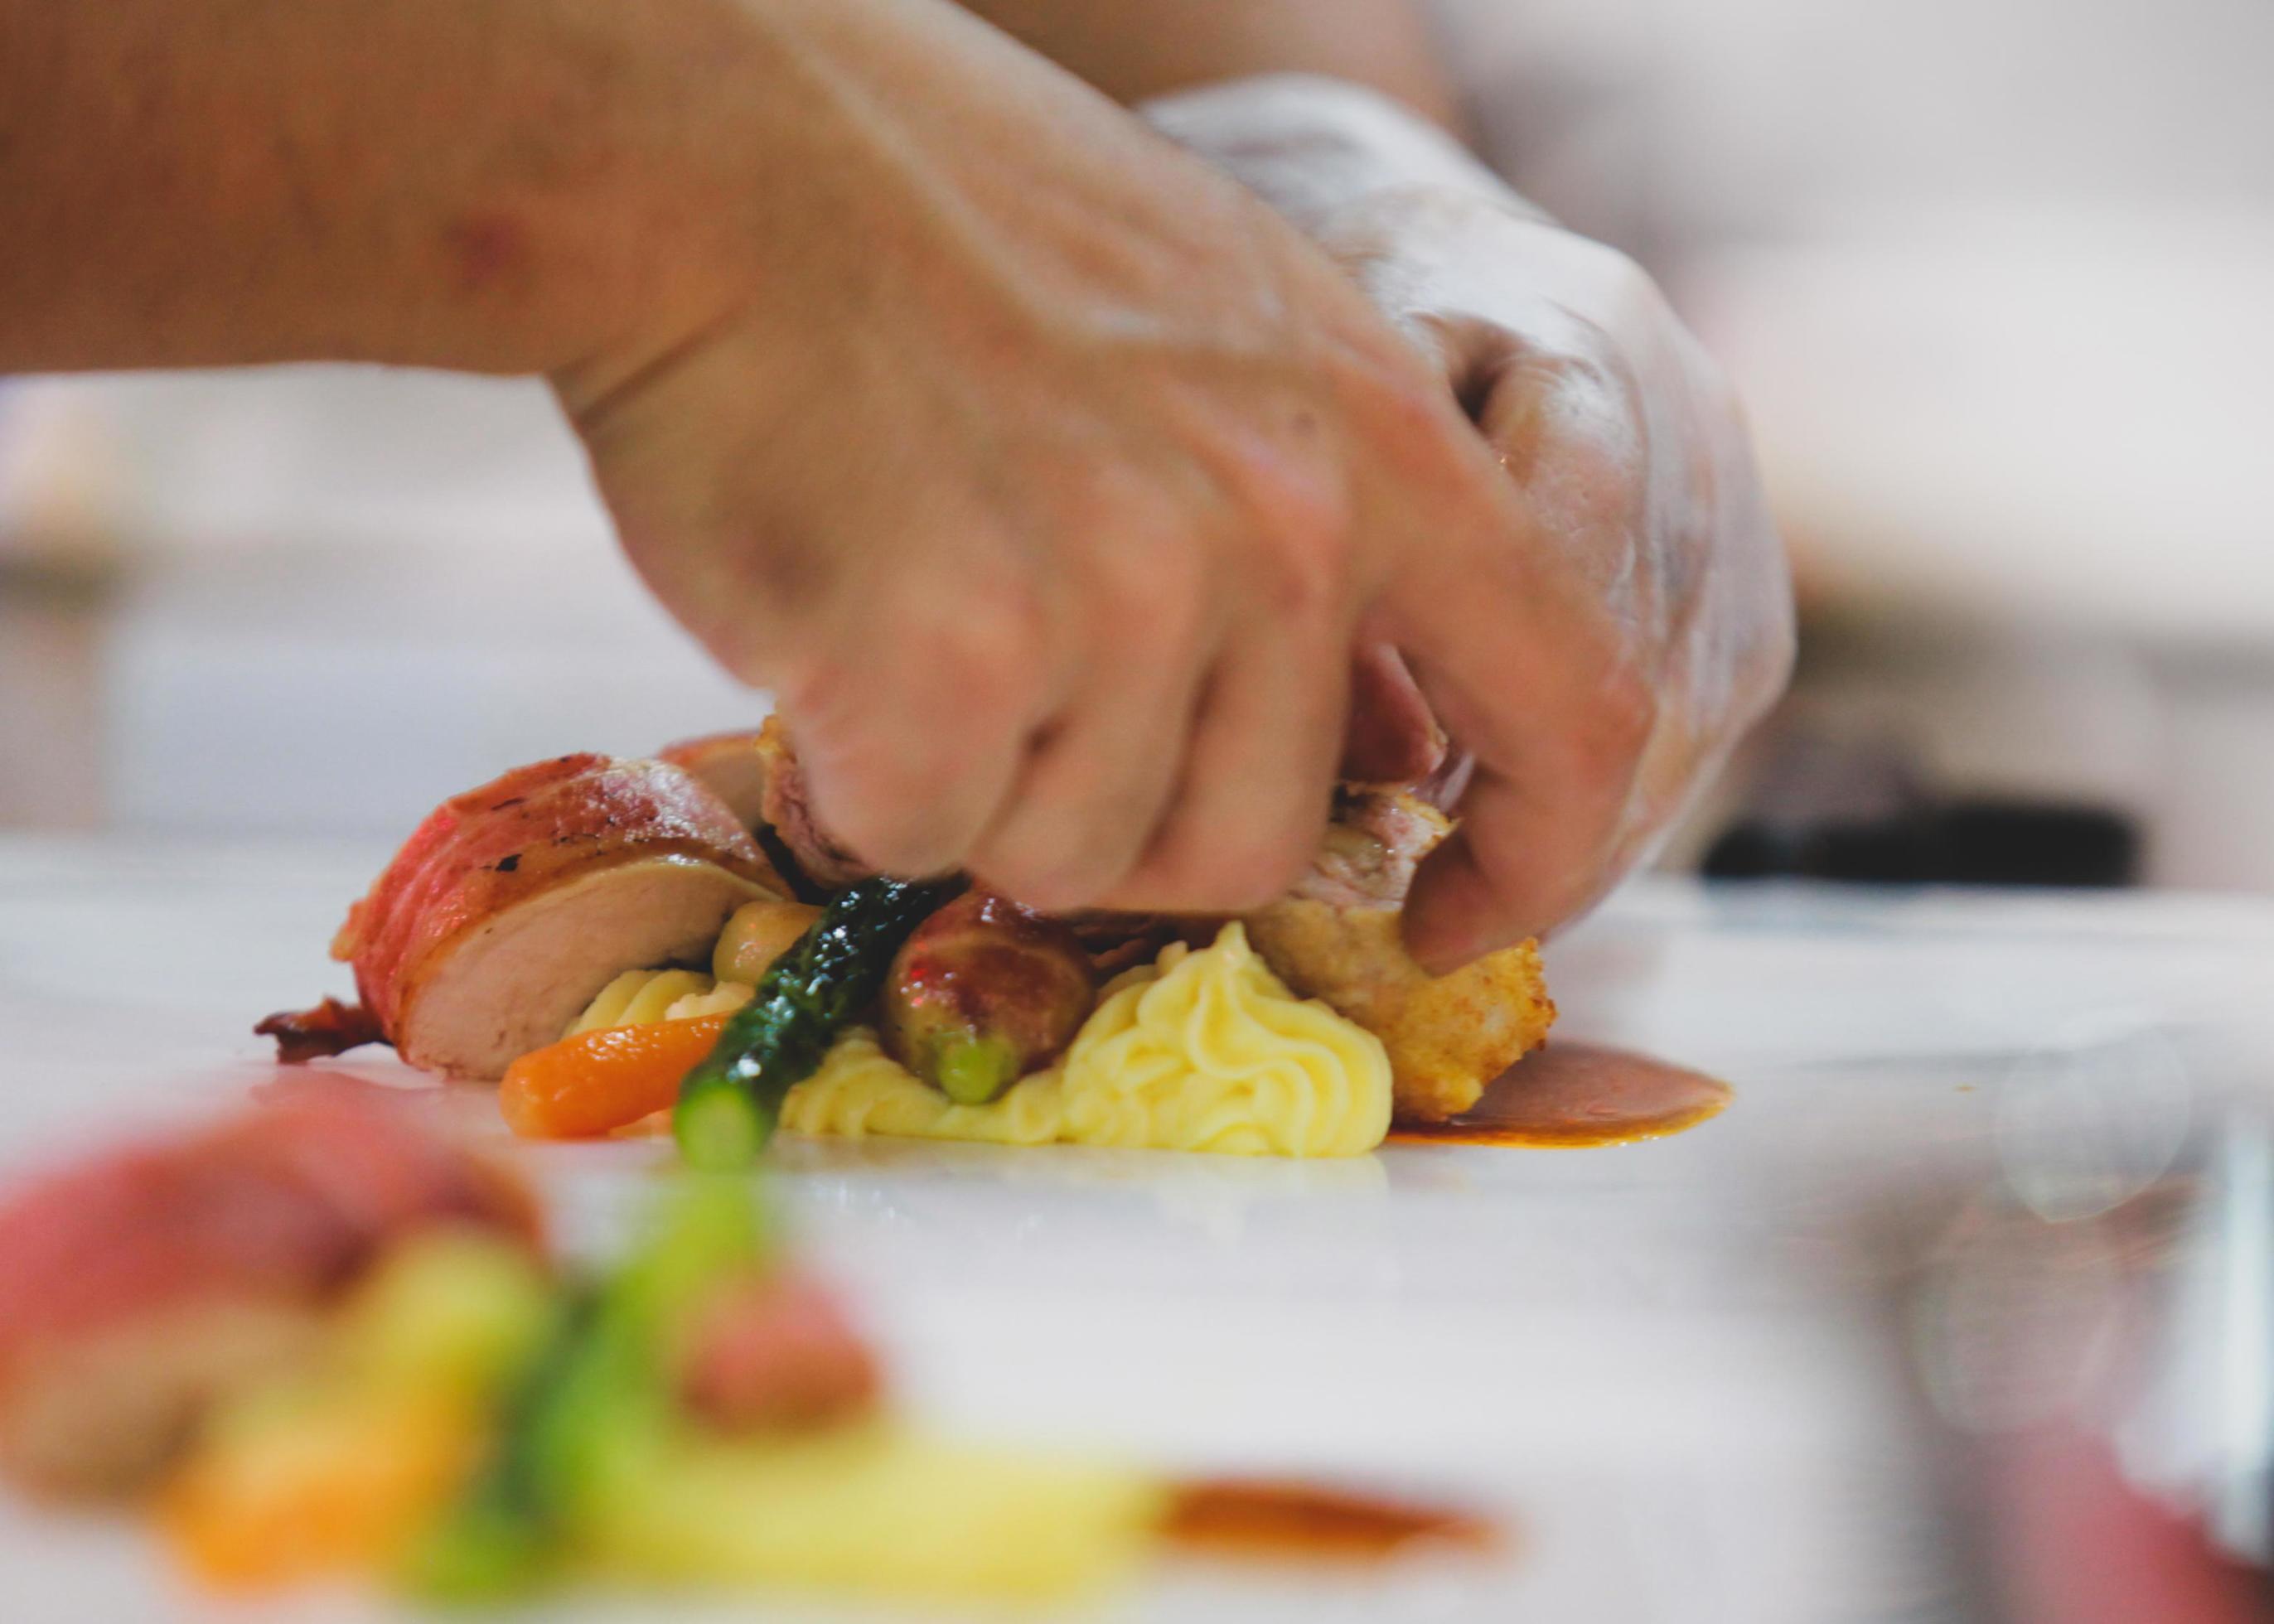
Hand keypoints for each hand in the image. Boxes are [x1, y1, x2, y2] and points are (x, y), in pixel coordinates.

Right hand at [554, 1, 1578, 932]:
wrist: (718, 144)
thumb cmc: (948, 234)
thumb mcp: (1226, 329)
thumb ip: (1319, 524)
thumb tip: (1376, 739)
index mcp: (1383, 438)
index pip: (1571, 706)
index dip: (1533, 854)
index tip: (1447, 916)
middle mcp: (1290, 527)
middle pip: (1254, 842)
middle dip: (1125, 821)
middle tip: (1006, 692)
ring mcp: (1130, 594)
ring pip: (1077, 852)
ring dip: (978, 781)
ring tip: (905, 597)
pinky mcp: (956, 658)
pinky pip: (923, 831)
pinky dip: (857, 773)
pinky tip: (825, 620)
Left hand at [1149, 77, 1796, 962]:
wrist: (1416, 240)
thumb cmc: (1311, 332)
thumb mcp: (1280, 429)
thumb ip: (1328, 586)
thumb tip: (1391, 787)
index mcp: (1570, 364)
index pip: (1586, 664)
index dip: (1516, 837)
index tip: (1420, 921)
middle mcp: (1686, 420)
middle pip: (1656, 709)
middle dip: (1548, 856)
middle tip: (1437, 933)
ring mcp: (1735, 482)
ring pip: (1699, 724)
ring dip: (1589, 835)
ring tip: (1474, 895)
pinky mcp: (1748, 541)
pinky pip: (1714, 705)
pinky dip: (1617, 785)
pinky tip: (1523, 824)